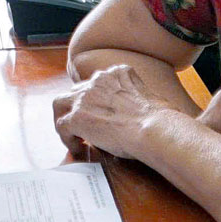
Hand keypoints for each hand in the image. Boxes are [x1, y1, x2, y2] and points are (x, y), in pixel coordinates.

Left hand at [52, 65, 178, 159]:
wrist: (154, 129)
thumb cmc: (160, 119)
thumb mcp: (148, 96)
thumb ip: (134, 98)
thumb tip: (136, 115)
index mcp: (117, 73)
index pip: (96, 82)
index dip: (94, 99)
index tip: (97, 111)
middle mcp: (98, 80)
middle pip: (76, 91)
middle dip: (77, 107)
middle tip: (81, 123)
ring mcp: (85, 98)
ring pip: (60, 104)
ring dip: (64, 118)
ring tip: (71, 134)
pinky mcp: (78, 117)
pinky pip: (62, 126)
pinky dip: (67, 139)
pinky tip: (78, 148)